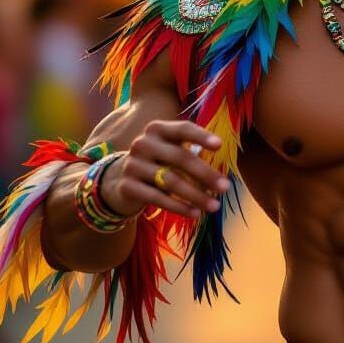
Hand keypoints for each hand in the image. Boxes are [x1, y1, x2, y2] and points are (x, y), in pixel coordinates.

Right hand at [102, 120, 228, 219]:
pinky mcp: (127, 186)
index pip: (182, 129)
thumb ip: (191, 155)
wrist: (117, 179)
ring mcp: (133, 164)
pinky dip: (179, 207)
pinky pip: (157, 198)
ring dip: (196, 195)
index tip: (219, 145)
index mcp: (157, 129)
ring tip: (215, 206)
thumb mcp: (170, 151)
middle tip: (226, 187)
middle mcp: (143, 143)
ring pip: (171, 181)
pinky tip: (195, 213)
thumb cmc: (157, 163)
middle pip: (180, 158)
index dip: (201, 136)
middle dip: (206, 174)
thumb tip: (220, 175)